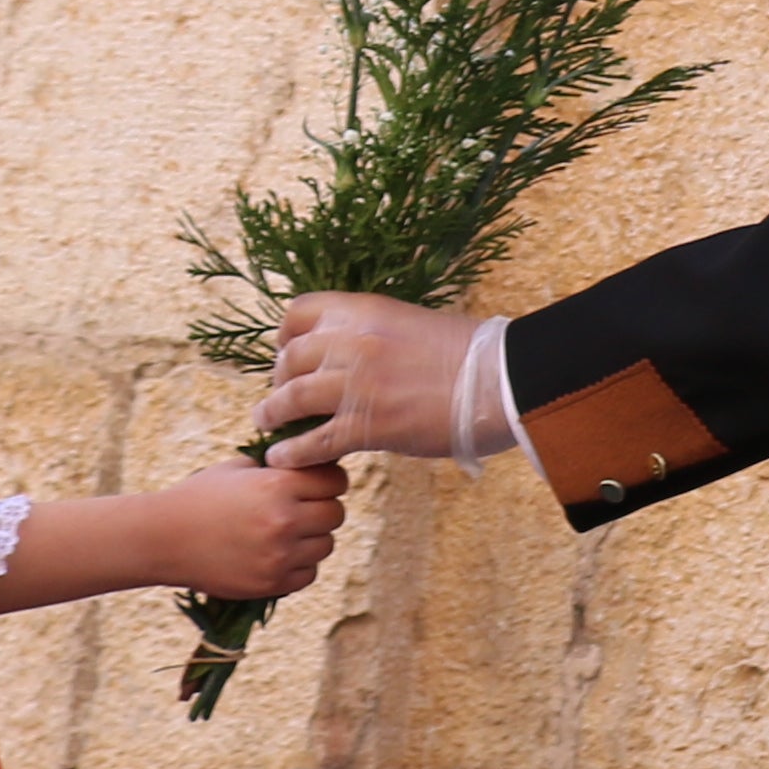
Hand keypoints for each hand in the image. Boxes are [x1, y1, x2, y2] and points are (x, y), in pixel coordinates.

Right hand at [136, 457, 350, 602]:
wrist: (162, 539)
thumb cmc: (199, 497)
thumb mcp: (239, 469)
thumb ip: (279, 467)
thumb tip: (314, 461)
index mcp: (278, 485)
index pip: (335, 480)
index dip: (328, 480)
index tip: (317, 483)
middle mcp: (284, 520)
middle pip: (336, 514)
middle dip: (323, 509)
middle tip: (303, 509)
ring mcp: (279, 555)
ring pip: (326, 545)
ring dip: (313, 539)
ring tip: (287, 533)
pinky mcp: (270, 583)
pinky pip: (309, 573)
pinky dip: (299, 565)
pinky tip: (278, 555)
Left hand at [255, 294, 509, 466]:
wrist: (501, 381)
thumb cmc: (472, 353)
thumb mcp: (414, 324)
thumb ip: (376, 335)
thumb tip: (354, 353)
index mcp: (366, 311)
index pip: (300, 312)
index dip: (286, 335)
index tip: (289, 352)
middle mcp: (353, 342)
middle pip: (290, 358)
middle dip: (280, 378)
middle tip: (282, 394)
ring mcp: (356, 384)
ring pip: (291, 398)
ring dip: (273, 413)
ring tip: (267, 422)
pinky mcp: (366, 426)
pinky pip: (312, 441)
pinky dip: (291, 451)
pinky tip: (282, 457)